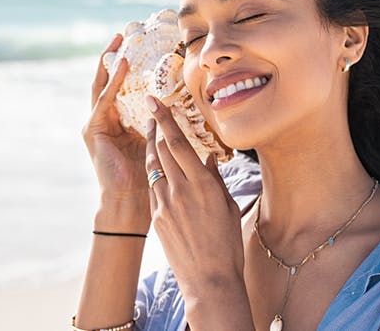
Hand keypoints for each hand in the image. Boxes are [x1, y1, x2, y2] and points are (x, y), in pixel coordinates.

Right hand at [82, 35, 149, 230]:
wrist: (132, 202)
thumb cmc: (150, 177)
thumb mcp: (158, 143)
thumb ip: (163, 127)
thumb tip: (183, 113)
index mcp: (122, 122)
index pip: (124, 88)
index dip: (129, 67)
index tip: (141, 45)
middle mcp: (106, 120)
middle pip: (108, 81)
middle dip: (114, 56)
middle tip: (123, 33)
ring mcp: (97, 124)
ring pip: (102, 85)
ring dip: (110, 62)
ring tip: (119, 41)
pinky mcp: (93, 129)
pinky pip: (104, 100)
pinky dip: (113, 81)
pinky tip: (122, 66)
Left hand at [145, 94, 245, 295]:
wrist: (208, 279)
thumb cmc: (226, 243)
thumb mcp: (227, 206)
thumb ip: (215, 180)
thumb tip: (209, 158)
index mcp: (202, 184)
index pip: (179, 143)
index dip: (165, 119)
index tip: (154, 101)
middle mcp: (180, 190)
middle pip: (162, 150)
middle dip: (156, 128)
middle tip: (152, 110)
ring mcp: (164, 204)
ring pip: (154, 167)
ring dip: (153, 149)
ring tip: (152, 135)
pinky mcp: (157, 218)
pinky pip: (154, 187)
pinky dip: (157, 174)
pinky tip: (160, 170)